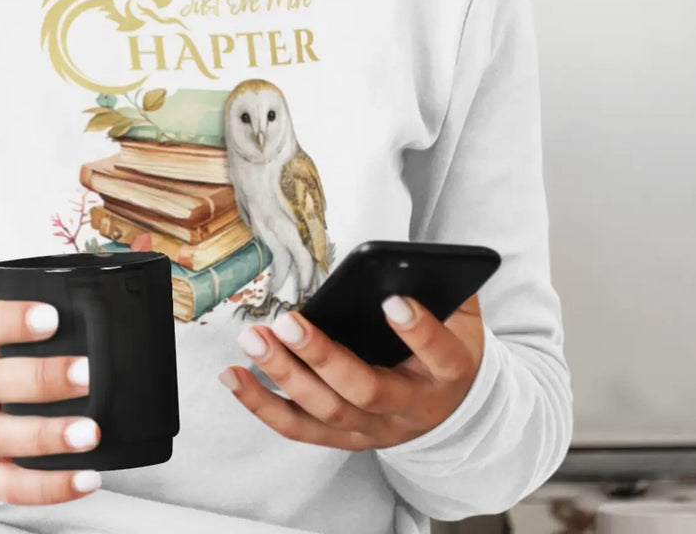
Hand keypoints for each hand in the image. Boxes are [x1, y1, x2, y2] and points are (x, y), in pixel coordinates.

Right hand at [0, 299, 105, 504]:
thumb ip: (24, 336)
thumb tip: (90, 332)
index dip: (12, 320)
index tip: (52, 318)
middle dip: (42, 378)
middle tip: (86, 375)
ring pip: (2, 437)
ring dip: (49, 436)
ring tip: (90, 433)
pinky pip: (13, 487)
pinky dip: (52, 487)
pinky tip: (86, 479)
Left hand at [218, 292, 485, 450]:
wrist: (453, 410)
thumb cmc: (448, 348)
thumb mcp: (462, 317)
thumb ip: (445, 288)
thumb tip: (407, 258)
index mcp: (447, 372)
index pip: (437, 353)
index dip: (417, 329)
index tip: (391, 298)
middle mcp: (409, 408)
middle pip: (365, 390)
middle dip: (323, 356)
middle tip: (289, 321)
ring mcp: (374, 429)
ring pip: (326, 411)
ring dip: (284, 375)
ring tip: (254, 339)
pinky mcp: (343, 438)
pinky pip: (298, 428)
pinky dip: (262, 404)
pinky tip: (233, 376)